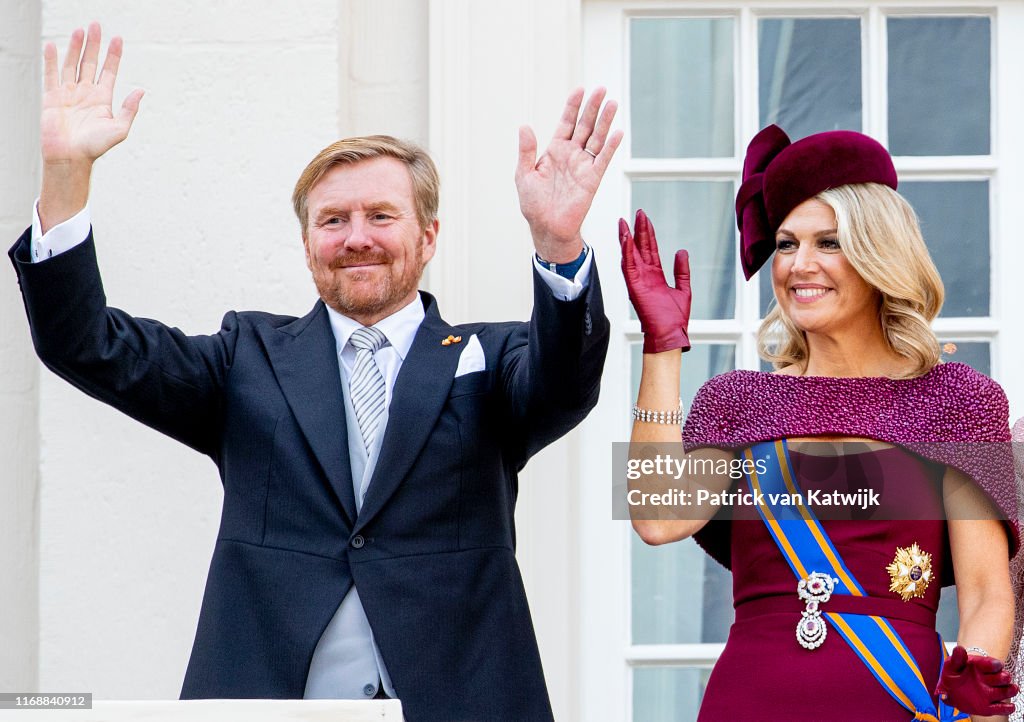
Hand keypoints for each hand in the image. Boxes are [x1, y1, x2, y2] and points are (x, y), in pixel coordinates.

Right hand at [41, 22, 143, 164]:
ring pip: (72, 64)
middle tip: (96, 25)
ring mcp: (68, 94)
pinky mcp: (52, 97)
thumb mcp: (119, 129)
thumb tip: (141, 91)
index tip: (118, 39)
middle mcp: (86, 93)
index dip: (113, 56)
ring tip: (80, 30)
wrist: (70, 158)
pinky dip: (51, 60)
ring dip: (76, 47)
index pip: (109, 71)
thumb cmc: (95, 147)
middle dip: (94, 44)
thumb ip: (130, 110)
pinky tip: (52, 45)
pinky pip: (51, 74)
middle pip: (90, 63)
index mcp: (102, 99)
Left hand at [515, 87, 622, 262]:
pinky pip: (603, 159)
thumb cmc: (534, 204)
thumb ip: (526, 151)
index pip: (566, 123)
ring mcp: (583, 165)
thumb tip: (524, 127)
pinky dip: (610, 146)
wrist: (547, 227)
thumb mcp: (524, 174)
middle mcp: (571, 155)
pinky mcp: (592, 179)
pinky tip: (618, 133)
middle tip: (602, 89)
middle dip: (592, 107)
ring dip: (605, 121)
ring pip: (596, 138)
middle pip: (585, 125)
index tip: (580, 90)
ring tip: (612, 103)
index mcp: (554, 151)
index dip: (573, 106)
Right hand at [619, 209, 690, 353]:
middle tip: (637, 213)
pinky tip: (626, 239)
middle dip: (638, 230)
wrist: (671, 333)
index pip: (650, 249)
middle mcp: (645, 275)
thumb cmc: (674, 318)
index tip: (644, 218)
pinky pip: (628, 266)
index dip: (648, 233)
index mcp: (655, 275)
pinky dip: (626, 252)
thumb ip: (681, 270)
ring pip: (630, 254)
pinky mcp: (634, 287)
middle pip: (640, 247)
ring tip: (624, 223)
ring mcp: (638, 280)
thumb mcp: (683, 288)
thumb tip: (681, 251)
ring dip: (627, 239)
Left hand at [934, 645, 1017, 715]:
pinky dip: (1007, 708)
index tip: (996, 665)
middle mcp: (989, 680)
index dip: (995, 664)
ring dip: (1009, 690)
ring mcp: (990, 693)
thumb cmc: (954, 674)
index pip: (991, 664)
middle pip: (1003, 677)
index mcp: (981, 667)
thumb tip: (959, 649)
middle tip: (1004, 677)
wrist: (950, 690)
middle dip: (1004, 677)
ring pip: (1006, 691)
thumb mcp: (952, 665)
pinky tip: (1009, 707)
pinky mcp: (989, 707)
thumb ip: (957, 659)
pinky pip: (1002, 709)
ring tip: (1011, 689)